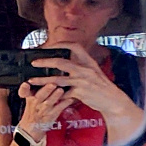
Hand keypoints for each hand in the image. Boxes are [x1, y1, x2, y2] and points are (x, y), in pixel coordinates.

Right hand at [15, 78, 71, 144]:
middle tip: (52, 84)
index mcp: (29, 98)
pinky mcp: (52, 115)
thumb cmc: (32, 112)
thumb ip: (31, 90)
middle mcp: (36, 104)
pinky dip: (65, 104)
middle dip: (46, 90)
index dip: (24, 88)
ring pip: (49, 102)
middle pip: (39, 96)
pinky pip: (59, 109)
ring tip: (61, 90)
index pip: (24, 92)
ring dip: (55, 96)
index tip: (26, 84)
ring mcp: (44, 110)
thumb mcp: (29, 100)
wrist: (31, 129)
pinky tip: (71, 99)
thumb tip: (36, 79)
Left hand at [27, 42, 141, 142]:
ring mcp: (82, 81)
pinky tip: (44, 96)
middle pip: (60, 62)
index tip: (50, 46)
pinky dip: (53, 95)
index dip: (61, 44)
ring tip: (31, 81)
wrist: (113, 101)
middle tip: (33, 63)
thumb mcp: (93, 71)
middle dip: (44, 61)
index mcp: (88, 62)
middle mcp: (85, 69)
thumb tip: (63, 60)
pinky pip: (62, 94)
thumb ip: (80, 65)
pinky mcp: (80, 93)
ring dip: (42, 80)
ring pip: (57, 79)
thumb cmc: (101, 85)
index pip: (74, 46)